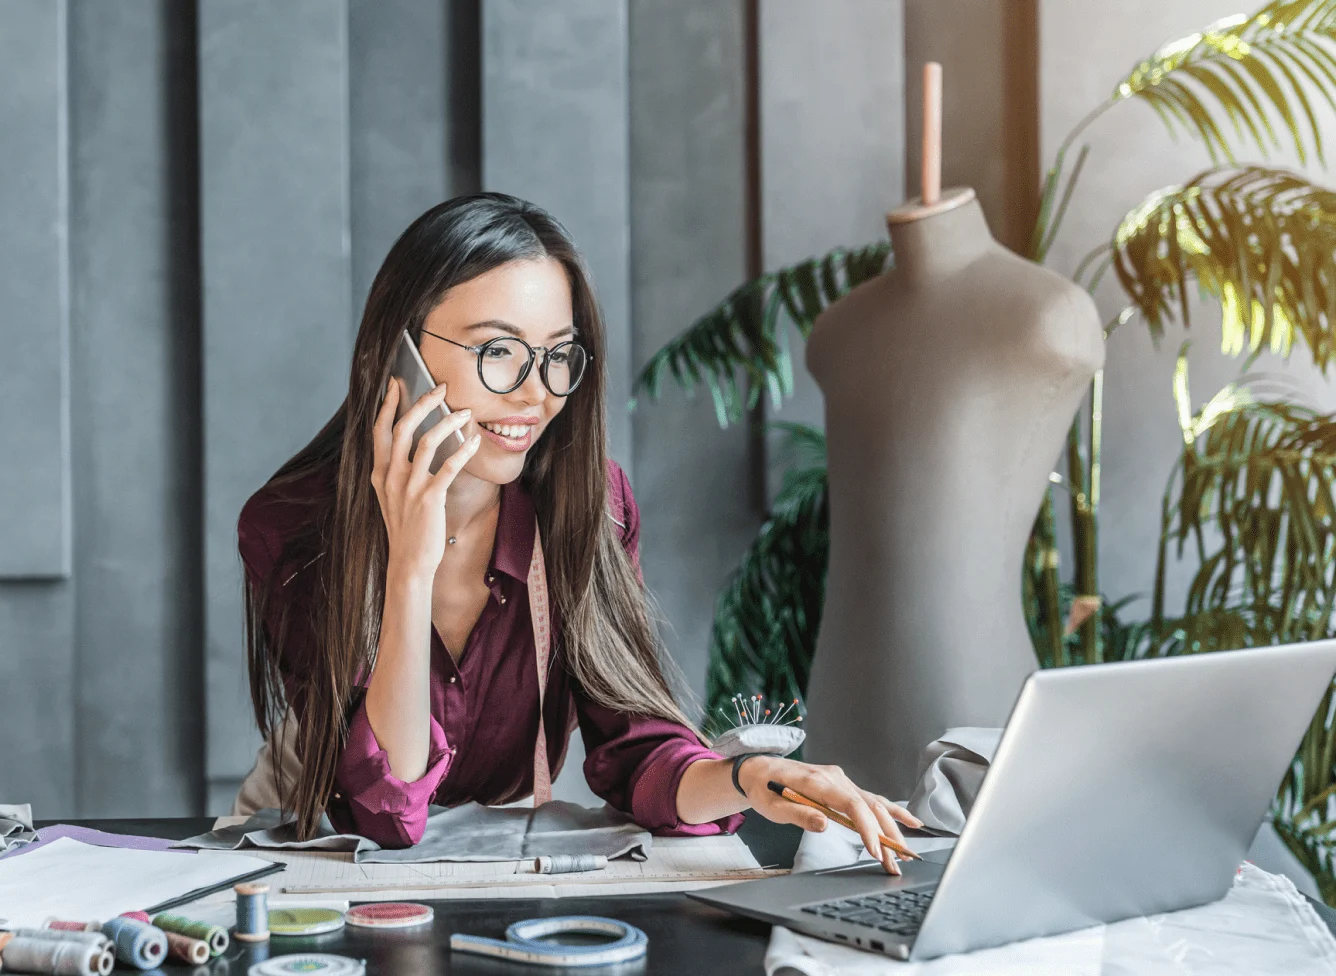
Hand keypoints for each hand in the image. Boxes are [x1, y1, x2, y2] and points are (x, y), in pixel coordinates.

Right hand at [370, 378, 480, 581]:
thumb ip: (396, 470)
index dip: (387, 404)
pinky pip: (448, 467)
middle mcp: (390, 476)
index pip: (379, 430)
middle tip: (440, 387)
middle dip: (421, 403)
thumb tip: (412, 442)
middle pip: (402, 428)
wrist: (409, 562)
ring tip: (464, 412)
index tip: (397, 382)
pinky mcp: (429, 499)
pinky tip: (474, 441)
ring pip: (425, 442)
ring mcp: (408, 487)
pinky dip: (463, 450)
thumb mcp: (391, 496)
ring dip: (447, 422)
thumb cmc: (406, 528)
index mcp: (379, 473)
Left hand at [737, 755, 921, 875]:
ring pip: (874, 804)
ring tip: (905, 852)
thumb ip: (798, 813)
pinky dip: (891, 811)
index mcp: (818, 782)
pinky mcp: (843, 785)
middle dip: (886, 835)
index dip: (867, 828)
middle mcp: (834, 778)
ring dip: (891, 828)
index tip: (875, 850)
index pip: (852, 805)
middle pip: (869, 806)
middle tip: (897, 862)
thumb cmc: (764, 788)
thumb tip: (824, 823)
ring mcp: (841, 780)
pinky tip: (910, 821)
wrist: (759, 769)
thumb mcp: (772, 806)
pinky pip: (870, 799)